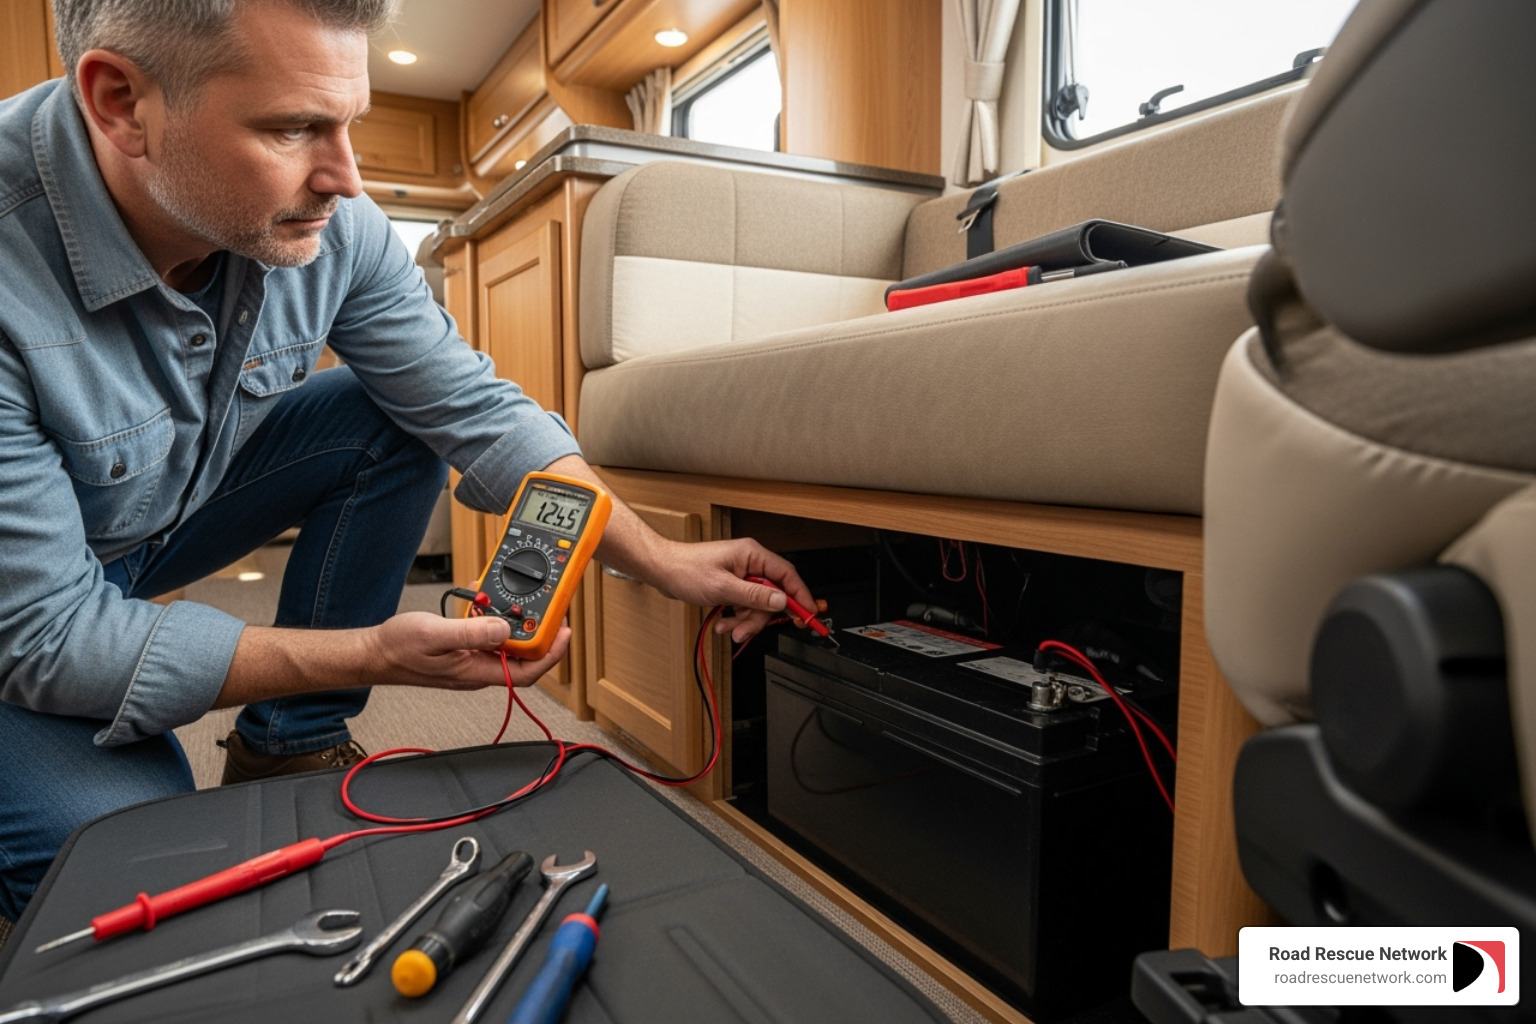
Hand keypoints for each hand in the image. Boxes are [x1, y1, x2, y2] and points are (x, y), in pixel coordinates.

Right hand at [364, 611, 570, 689]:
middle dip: (537, 630)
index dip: (551, 653)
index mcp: (477, 672)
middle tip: (546, 605)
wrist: (375, 653)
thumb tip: (504, 628)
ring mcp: (472, 658)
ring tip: (513, 597)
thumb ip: (471, 633)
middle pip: (522, 654)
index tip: (564, 631)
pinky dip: (490, 613)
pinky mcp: (463, 647)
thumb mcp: (434, 635)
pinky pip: (487, 631)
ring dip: (512, 618)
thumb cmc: (398, 649)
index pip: (528, 671)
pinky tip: (482, 598)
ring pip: (505, 641)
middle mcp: (479, 668)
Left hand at [643, 538, 817, 643]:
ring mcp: (742, 575)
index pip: (787, 576)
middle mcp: (751, 564)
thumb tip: (781, 601)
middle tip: (747, 631)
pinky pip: (745, 606)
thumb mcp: (723, 587)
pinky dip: (736, 618)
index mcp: (753, 555)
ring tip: (728, 628)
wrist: (663, 571)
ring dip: (745, 621)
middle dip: (760, 617)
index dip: (801, 596)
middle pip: (773, 596)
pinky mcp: (734, 586)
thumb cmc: (687, 570)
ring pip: (758, 605)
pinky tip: (723, 623)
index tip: (809, 615)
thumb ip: (755, 596)